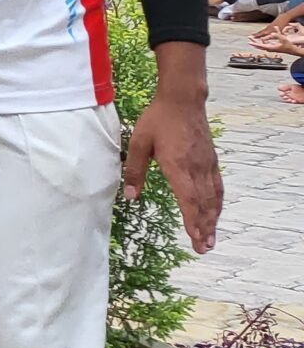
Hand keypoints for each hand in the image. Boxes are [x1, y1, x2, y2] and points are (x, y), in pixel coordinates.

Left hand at [126, 83, 221, 253]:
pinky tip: (216, 212)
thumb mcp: (138, 143)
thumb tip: (131, 197)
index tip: (195, 238)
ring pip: (213, 197)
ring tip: (211, 238)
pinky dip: (217, 202)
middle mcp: (196, 168)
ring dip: (213, 219)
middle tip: (204, 248)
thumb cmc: (157, 119)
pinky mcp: (210, 159)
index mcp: (178, 166)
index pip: (188, 199)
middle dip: (205, 227)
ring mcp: (206, 164)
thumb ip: (135, 170)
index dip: (192, 220)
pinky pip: (217, 186)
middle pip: (204, 203)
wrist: (183, 99)